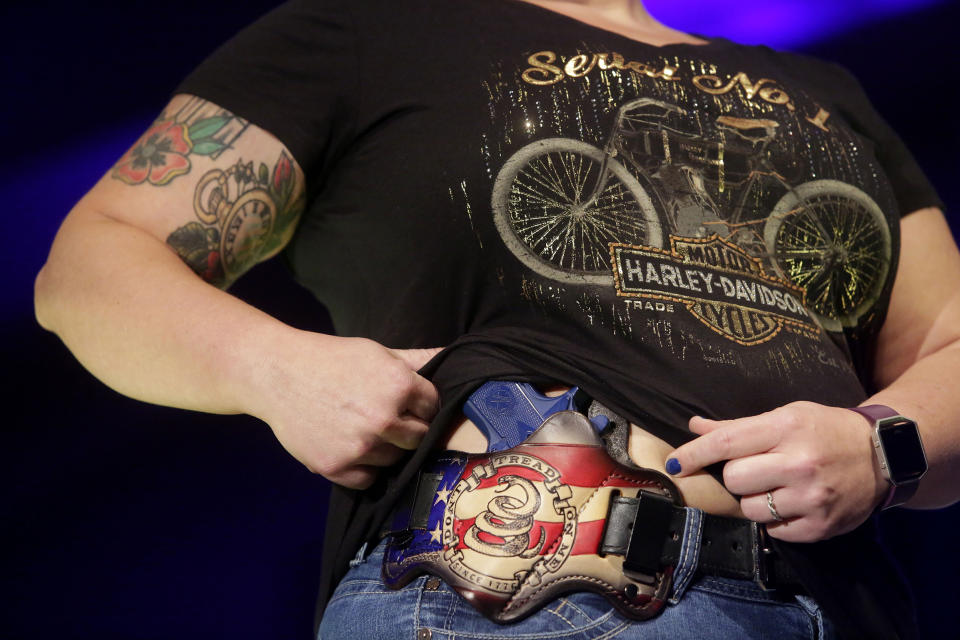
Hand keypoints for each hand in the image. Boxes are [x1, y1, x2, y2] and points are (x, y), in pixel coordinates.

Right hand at [247, 331, 441, 488]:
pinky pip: (369, 479)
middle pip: (419, 437)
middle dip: (408, 427)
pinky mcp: (337, 467)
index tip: (405, 401)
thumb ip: (417, 360)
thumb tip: (452, 354)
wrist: (277, 374)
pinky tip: (351, 447)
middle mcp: (384, 418)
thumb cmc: (330, 359)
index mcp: (399, 385)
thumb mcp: (377, 351)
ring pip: (395, 459)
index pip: (432, 406)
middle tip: (385, 418)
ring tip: (363, 429)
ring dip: (385, 448)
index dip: (419, 403)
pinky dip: (363, 468)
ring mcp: (360, 446)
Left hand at [665, 402, 888, 541]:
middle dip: (737, 476)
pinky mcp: (820, 526)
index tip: (673, 464)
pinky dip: (775, 520)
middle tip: (757, 469)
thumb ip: (738, 426)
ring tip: (776, 487)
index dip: (693, 454)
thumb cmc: (825, 429)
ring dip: (754, 500)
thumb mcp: (786, 416)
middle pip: (733, 479)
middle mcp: (799, 463)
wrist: (882, 455)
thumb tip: (694, 426)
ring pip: (749, 509)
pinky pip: (773, 531)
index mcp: (786, 427)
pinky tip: (791, 503)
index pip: (726, 443)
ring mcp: (811, 497)